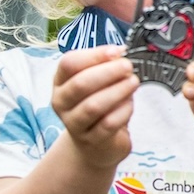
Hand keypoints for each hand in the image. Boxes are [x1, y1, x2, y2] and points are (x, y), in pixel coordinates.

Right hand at [50, 46, 137, 169]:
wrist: (95, 142)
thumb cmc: (97, 102)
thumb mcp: (96, 81)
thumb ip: (104, 65)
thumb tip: (119, 52)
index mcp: (61, 81)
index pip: (69, 63)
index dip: (94, 55)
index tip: (117, 51)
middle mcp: (62, 102)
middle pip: (80, 83)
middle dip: (108, 72)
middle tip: (128, 66)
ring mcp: (74, 123)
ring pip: (93, 105)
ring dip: (117, 91)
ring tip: (133, 82)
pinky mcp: (91, 139)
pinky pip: (108, 124)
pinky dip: (123, 111)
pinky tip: (130, 104)